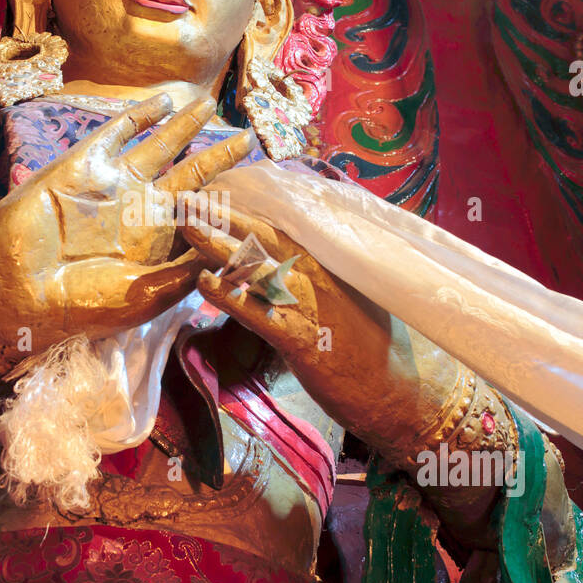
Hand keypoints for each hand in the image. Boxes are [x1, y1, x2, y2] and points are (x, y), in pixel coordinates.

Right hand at [0, 93, 251, 371]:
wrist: (16, 286)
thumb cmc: (79, 303)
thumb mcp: (145, 296)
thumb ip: (187, 271)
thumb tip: (231, 251)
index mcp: (157, 243)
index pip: (204, 215)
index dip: (231, 202)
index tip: (261, 189)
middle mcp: (140, 209)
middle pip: (190, 174)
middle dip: (219, 156)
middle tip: (248, 138)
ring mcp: (114, 183)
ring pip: (159, 146)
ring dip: (185, 125)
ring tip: (209, 104)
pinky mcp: (87, 163)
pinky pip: (119, 132)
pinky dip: (141, 115)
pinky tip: (164, 101)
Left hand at [181, 205, 458, 462]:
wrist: (395, 392)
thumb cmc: (374, 346)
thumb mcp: (355, 296)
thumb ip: (327, 273)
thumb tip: (304, 257)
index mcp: (331, 262)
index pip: (285, 225)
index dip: (248, 208)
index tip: (218, 190)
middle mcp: (319, 274)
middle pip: (264, 235)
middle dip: (224, 214)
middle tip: (188, 196)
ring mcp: (310, 303)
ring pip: (256, 266)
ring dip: (217, 245)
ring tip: (186, 226)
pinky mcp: (301, 337)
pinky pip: (258, 312)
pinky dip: (230, 296)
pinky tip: (204, 282)